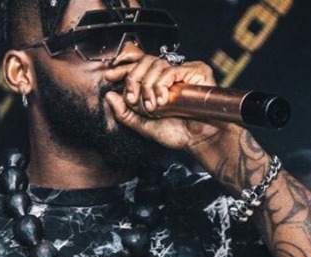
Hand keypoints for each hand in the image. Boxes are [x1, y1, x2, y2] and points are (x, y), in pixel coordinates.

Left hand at [102, 53, 269, 193]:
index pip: (138, 67)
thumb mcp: (144, 126)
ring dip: (148, 87)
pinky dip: (162, 85)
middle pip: (144, 62)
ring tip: (154, 107)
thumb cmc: (179, 134)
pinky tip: (163, 101)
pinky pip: (171, 70)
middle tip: (134, 101)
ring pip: (155, 65)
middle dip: (134, 81)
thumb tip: (109, 95)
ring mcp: (183, 71)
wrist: (201, 139)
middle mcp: (170, 75)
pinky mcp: (196, 70)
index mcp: (158, 84)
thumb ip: (125, 114)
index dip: (123, 69)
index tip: (109, 76)